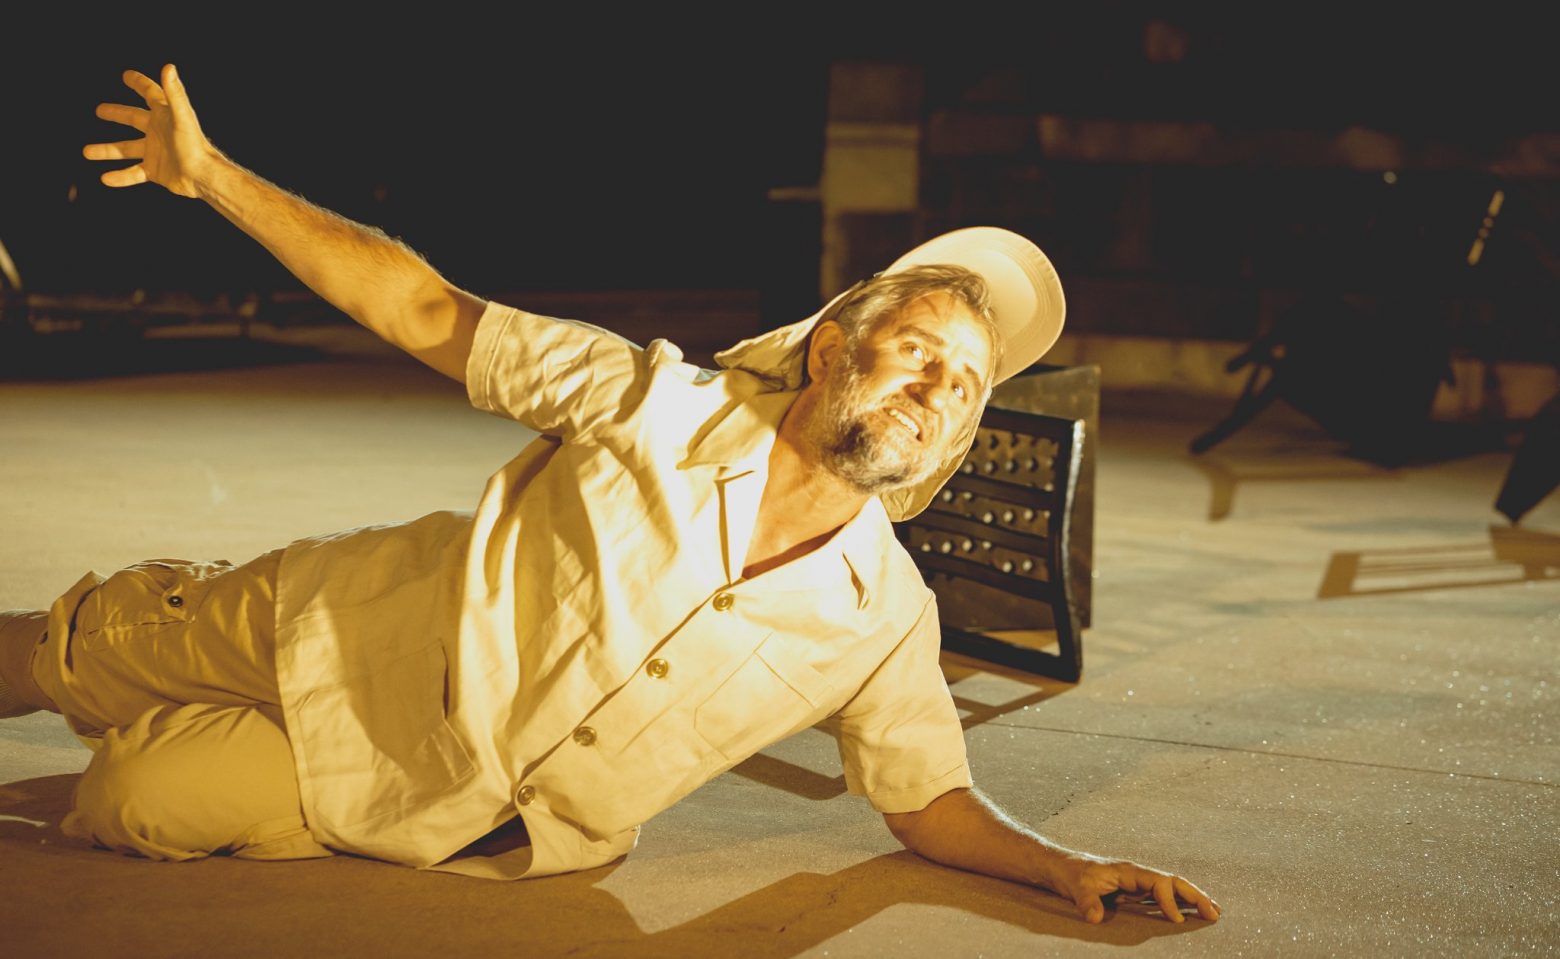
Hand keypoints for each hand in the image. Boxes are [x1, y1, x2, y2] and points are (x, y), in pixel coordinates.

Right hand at [83, 64, 216, 197]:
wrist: (203, 177)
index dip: (139, 83)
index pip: (150, 93)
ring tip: (87, 152)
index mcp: (165, 115)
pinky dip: (120, 176)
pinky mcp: (155, 171)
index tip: (126, 75)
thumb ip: (174, 93)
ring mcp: (156, 152)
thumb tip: (168, 67)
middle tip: (99, 110)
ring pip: (126, 149)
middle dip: (116, 114)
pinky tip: (106, 178)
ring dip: (107, 150)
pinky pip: (133, 173)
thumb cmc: (195, 146)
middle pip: (133, 119)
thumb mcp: (181, 117)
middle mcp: (159, 132)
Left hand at [1050, 853, 1219, 923]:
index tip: (1176, 919)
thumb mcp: (1076, 887)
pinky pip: (1163, 896)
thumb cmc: (1070, 873)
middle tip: (1215, 913)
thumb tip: (1094, 917)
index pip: (1159, 882)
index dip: (1170, 901)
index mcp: (1129, 870)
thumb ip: (1086, 902)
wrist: (1060, 866)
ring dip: (1193, 898)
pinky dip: (1180, 903)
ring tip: (1215, 912)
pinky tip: (1190, 913)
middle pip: (1174, 881)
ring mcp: (1138, 882)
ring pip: (1172, 888)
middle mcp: (1138, 874)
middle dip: (1196, 896)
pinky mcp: (1134, 891)